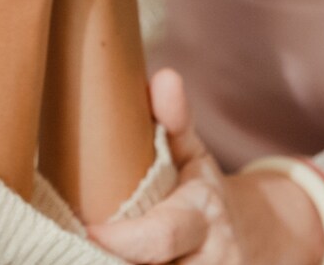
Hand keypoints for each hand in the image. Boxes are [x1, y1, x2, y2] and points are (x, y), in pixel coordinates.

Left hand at [88, 69, 323, 264]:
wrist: (250, 242)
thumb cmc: (201, 194)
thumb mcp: (192, 155)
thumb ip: (174, 121)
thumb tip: (163, 77)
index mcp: (202, 215)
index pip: (162, 235)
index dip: (123, 239)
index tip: (89, 228)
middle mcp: (208, 259)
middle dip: (112, 260)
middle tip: (74, 245)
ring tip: (82, 254)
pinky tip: (100, 262)